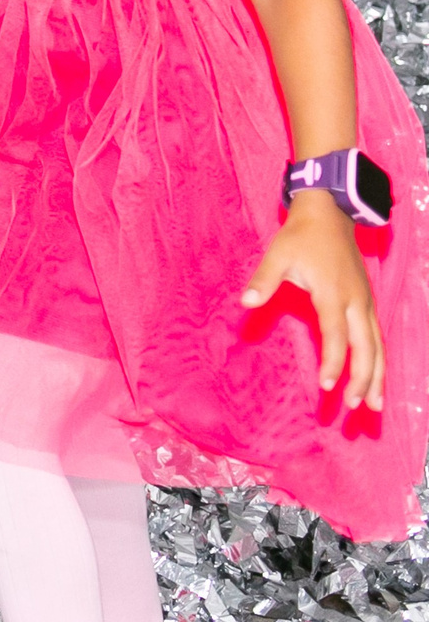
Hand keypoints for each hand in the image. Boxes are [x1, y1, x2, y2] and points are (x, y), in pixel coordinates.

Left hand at [241, 191, 385, 412]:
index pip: (336, 336)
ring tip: (375, 407)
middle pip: (366, 348)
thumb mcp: (277, 254)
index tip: (326, 387)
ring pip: (377, 346)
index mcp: (332, 293)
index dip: (333, 363)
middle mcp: (356, 302)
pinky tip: (375, 378)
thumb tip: (245, 302)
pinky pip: (377, 338)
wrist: (330, 215)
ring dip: (377, 376)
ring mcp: (365, 303)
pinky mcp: (367, 303)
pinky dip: (378, 360)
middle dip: (363, 379)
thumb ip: (263, 280)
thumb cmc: (301, 237)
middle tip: (356, 407)